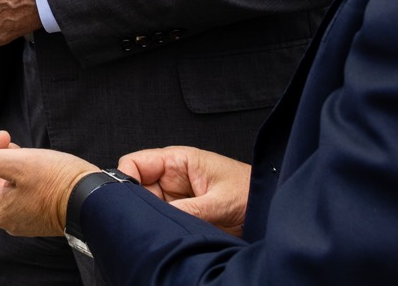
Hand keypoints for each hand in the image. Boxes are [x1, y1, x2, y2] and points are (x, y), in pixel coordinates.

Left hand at [0, 131, 99, 237]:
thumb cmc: (57, 181)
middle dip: (0, 156)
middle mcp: (3, 218)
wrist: (95, 201)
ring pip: (5, 182)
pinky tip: (42, 171)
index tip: (6, 137)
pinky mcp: (36, 217)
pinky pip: (20, 191)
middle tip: (20, 148)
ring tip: (33, 158)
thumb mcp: (16, 163)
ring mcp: (20, 219)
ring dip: (14, 164)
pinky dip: (26, 176)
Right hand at [116, 146, 250, 235]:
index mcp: (178, 161)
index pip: (136, 163)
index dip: (125, 179)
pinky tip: (164, 235)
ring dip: (150, 218)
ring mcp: (176, 197)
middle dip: (137, 204)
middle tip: (141, 221)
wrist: (273, 209)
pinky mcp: (182, 214)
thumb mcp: (220, 201)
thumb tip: (160, 218)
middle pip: (137, 188)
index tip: (124, 200)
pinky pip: (162, 221)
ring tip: (158, 230)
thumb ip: (189, 210)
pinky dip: (160, 229)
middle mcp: (172, 177)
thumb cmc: (252, 192)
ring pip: (148, 207)